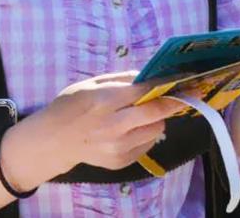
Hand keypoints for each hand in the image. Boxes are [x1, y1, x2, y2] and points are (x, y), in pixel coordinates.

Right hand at [3, 72, 183, 187]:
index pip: (145, 92)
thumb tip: (148, 77)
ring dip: (157, 118)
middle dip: (173, 102)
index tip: (185, 79)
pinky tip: (132, 129)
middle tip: (181, 94)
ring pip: (156, 130)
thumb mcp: (91, 84)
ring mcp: (118, 148)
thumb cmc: (71, 106)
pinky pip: (147, 145)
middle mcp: (113, 127)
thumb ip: (121, 80)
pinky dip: (146, 134)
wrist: (54, 141)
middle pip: (157, 113)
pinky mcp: (121, 162)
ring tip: (144, 113)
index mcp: (104, 102)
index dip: (167, 84)